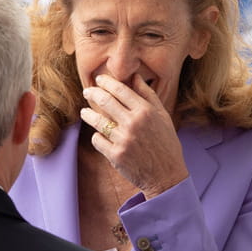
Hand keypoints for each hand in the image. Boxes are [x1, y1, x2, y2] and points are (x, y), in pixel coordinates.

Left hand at [81, 74, 188, 198]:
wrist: (166, 175)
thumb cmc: (166, 143)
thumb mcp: (162, 116)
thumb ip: (148, 95)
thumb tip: (135, 76)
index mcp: (146, 111)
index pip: (121, 90)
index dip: (107, 82)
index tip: (99, 79)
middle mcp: (134, 124)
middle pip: (106, 101)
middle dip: (93, 93)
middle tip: (87, 91)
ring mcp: (123, 140)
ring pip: (97, 121)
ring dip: (88, 114)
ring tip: (85, 112)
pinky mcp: (116, 155)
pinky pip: (97, 140)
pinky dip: (97, 137)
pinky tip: (99, 135)